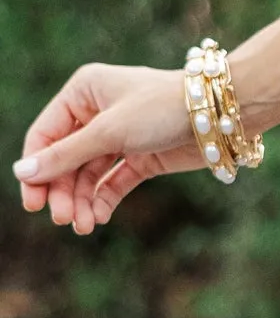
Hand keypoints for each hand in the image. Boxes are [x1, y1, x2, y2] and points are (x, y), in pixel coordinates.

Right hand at [14, 63, 202, 234]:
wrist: (219, 115)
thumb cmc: (161, 108)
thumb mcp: (108, 131)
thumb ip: (66, 155)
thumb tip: (22, 172)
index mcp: (83, 92)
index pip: (45, 135)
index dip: (36, 169)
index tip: (32, 203)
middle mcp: (97, 112)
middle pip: (65, 159)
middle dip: (62, 191)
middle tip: (62, 219)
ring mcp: (119, 136)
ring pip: (89, 174)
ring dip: (82, 200)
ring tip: (83, 225)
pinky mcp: (141, 157)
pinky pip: (113, 181)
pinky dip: (104, 199)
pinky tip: (98, 217)